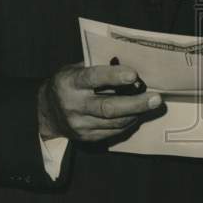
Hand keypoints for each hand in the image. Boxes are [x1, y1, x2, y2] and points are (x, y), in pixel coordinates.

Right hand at [38, 63, 163, 141]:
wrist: (46, 111)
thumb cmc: (69, 82)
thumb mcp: (77, 68)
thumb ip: (99, 67)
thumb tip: (130, 64)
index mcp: (70, 83)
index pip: (93, 78)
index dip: (114, 76)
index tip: (134, 75)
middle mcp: (73, 105)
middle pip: (108, 107)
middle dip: (135, 103)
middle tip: (156, 98)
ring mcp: (79, 125)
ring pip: (114, 122)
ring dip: (136, 113)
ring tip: (151, 104)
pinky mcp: (86, 138)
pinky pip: (113, 132)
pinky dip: (128, 122)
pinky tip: (137, 114)